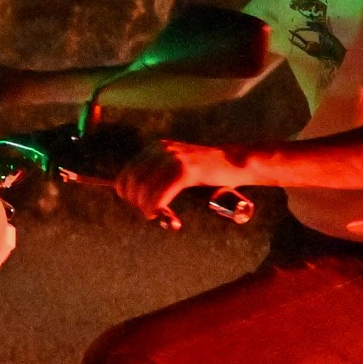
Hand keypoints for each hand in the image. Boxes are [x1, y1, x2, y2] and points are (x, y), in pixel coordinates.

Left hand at [111, 138, 237, 227]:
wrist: (236, 162)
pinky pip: (162, 193)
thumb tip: (134, 197)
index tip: (139, 206)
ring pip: (146, 189)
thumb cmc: (208, 172)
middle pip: (133, 182)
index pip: (126, 174)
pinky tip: (162, 214)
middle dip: (136, 202)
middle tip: (150, 213)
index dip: (127, 194)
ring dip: (146, 207)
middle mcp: (161, 150)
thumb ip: (158, 176)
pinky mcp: (186, 170)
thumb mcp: (178, 168)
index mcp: (155, 148)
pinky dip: (158, 207)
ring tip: (155, 215)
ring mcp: (174, 158)